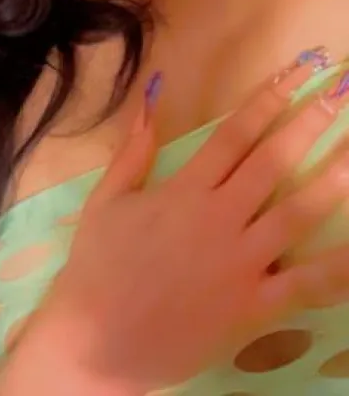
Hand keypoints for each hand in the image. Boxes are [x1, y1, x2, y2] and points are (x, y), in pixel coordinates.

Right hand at [24, 56, 348, 393]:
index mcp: (185, 190)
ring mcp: (241, 263)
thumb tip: (151, 96)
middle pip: (272, 163)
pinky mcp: (252, 307)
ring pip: (297, 214)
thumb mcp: (105, 200)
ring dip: (331, 181)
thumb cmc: (96, 267)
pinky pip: (303, 284)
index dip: (268, 100)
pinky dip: (334, 266)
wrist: (95, 343)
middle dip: (308, 126)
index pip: (235, 134)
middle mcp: (219, 218)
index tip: (295, 76)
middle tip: (337, 97)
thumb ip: (133, 149)